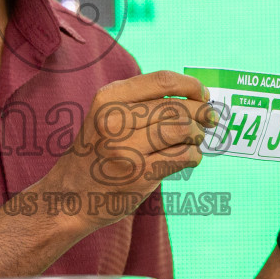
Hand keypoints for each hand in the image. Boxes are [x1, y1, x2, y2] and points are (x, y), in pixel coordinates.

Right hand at [34, 70, 215, 235]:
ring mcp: (127, 149)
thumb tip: (193, 96)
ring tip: (196, 139)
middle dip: (201, 112)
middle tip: (209, 119)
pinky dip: (194, 155)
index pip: (162, 81)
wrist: (70, 197)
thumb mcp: (105, 116)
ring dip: (197, 134)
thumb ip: (140, 103)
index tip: (203, 94)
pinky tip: (189, 157)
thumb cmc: (96, 153)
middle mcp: (115, 121)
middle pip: (176, 107)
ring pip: (183, 129)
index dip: (191, 86)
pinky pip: (182, 156)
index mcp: (108, 99)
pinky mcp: (140, 174)